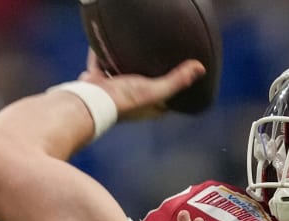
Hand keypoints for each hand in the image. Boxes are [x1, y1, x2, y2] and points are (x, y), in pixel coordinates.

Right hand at [78, 49, 204, 120]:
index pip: (167, 99)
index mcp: (148, 108)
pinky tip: (105, 44)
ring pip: (123, 75)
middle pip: (145, 86)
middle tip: (160, 59)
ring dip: (127, 66)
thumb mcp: (155, 90)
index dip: (176, 89)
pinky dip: (102, 56)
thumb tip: (200, 68)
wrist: (88, 102)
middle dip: (151, 75)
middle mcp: (132, 101)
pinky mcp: (96, 82)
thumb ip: (176, 80)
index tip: (184, 76)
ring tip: (135, 51)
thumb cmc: (123, 101)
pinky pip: (100, 65)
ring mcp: (112, 92)